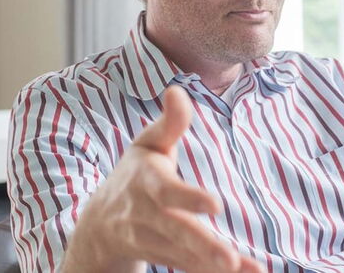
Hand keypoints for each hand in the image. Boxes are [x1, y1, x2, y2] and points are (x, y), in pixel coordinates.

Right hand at [64, 86, 262, 272]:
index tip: (215, 204)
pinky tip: (245, 272)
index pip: (166, 191)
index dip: (187, 198)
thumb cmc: (133, 174)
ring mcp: (153, 242)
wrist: (98, 225)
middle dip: (202, 245)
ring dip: (212, 265)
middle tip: (229, 258)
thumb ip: (168, 123)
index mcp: (145, 182)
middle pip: (175, 231)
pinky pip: (189, 268)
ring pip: (184, 256)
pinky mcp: (165, 258)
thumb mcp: (146, 144)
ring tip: (243, 268)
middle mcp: (146, 216)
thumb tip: (179, 90)